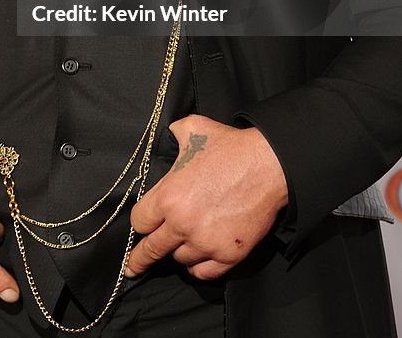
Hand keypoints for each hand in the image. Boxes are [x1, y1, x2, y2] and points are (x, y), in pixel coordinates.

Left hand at [126, 114, 287, 280]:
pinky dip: (199, 267)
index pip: (139, 221)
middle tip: (132, 268)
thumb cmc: (231, 148)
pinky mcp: (228, 255)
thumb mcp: (193, 128)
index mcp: (169, 196)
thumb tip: (169, 133)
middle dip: (140, 259)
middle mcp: (183, 224)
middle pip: (152, 250)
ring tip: (184, 242)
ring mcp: (206, 242)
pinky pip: (204, 273)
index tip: (142, 225)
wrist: (269, 166)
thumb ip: (174, 133)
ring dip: (179, 252)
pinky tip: (198, 259)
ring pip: (180, 260)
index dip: (140, 222)